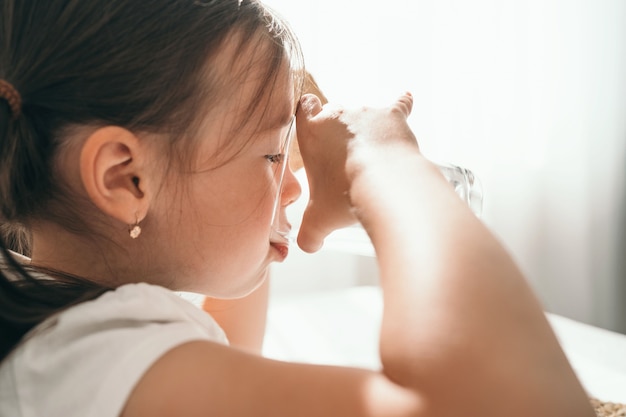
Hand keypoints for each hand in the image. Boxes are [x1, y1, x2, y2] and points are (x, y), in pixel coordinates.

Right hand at [295, 93, 417, 252]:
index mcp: (312, 132)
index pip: (303, 108)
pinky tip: (407, 99)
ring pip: (364, 114)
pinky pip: (399, 105)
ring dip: (367, 130)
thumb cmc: (346, 195)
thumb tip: (307, 246)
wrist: (385, 182)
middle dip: (339, 132)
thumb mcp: (319, 221)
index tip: (312, 121)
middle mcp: (337, 114)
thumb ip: (308, 234)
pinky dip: (403, 105)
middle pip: (334, 112)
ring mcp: (366, 113)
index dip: (308, 114)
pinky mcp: (393, 116)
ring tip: (374, 156)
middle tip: (345, 159)